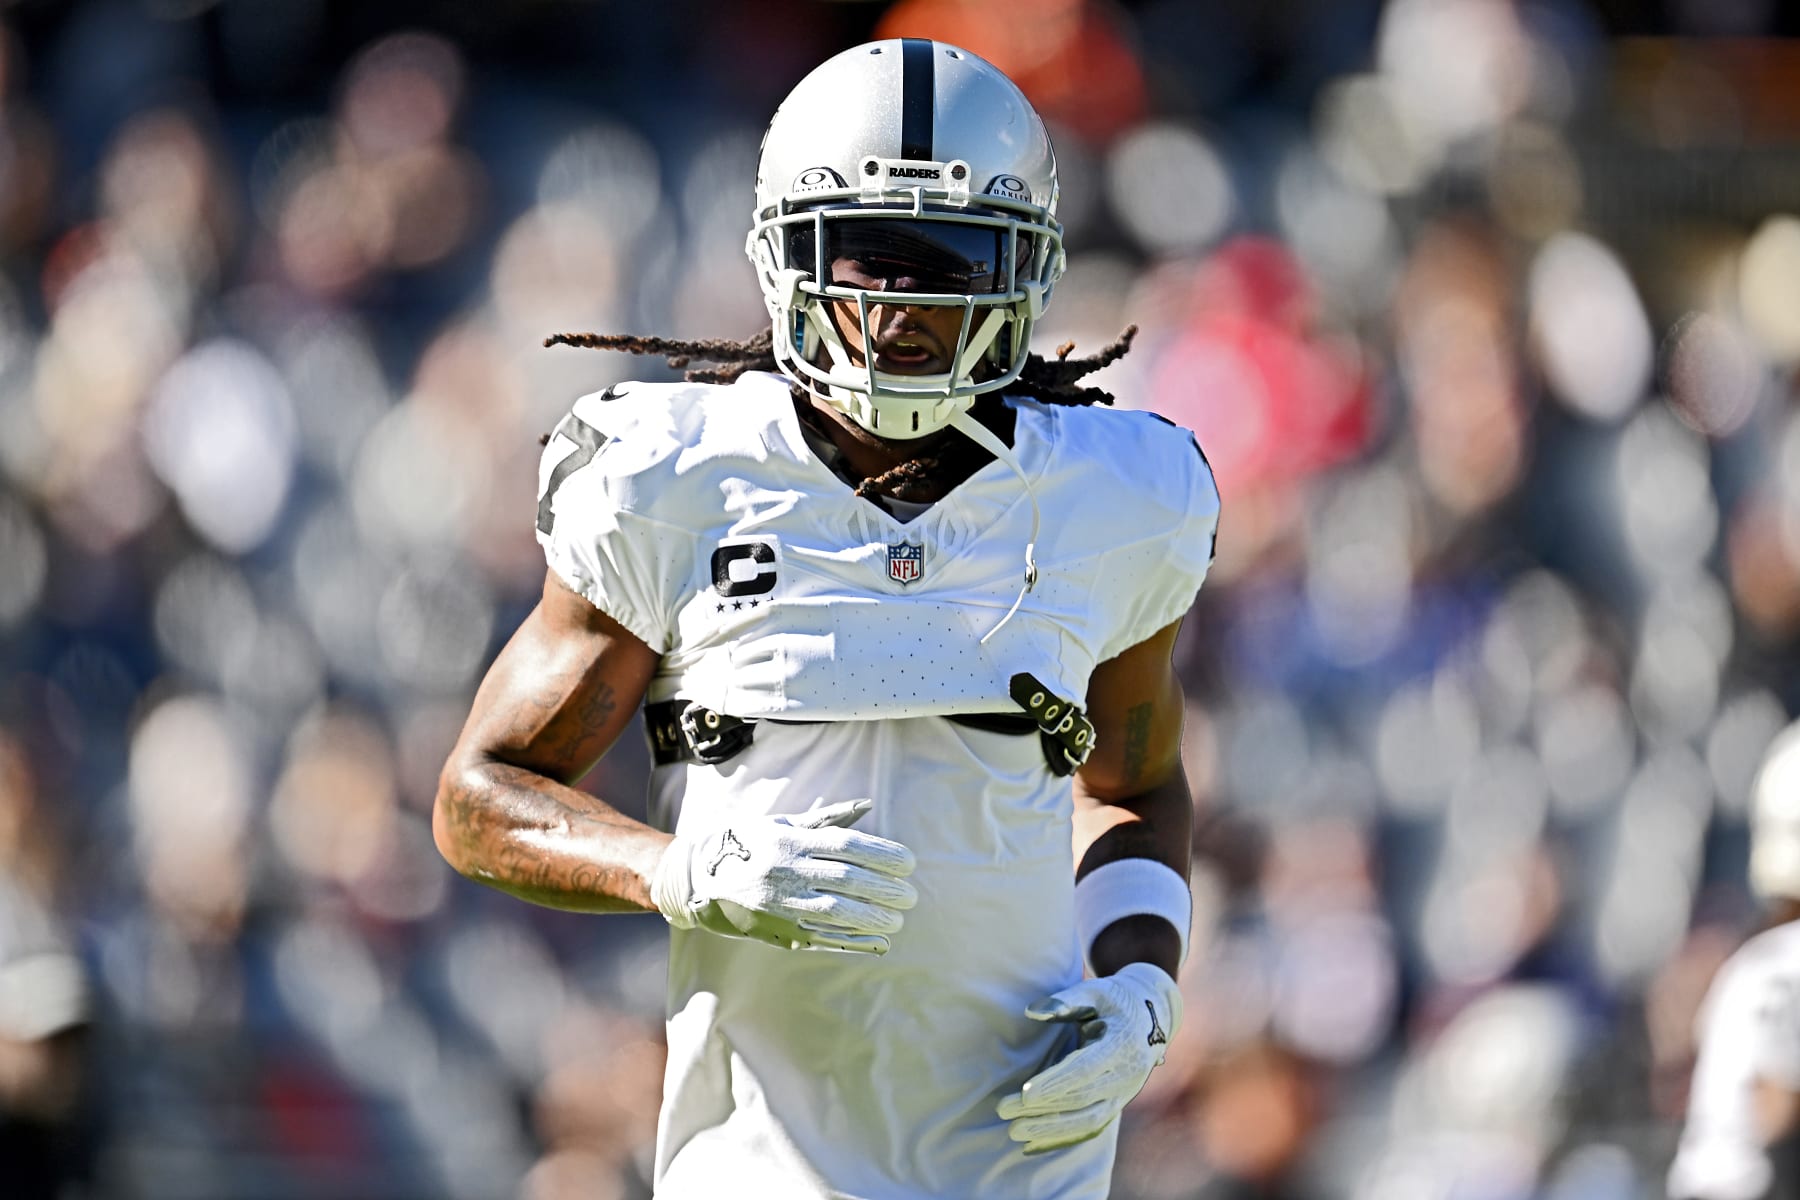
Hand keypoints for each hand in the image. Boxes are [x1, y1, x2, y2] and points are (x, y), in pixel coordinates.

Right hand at [650, 799, 916, 953]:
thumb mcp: (781, 824)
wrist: (694, 878)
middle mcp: (785, 871)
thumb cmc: (745, 844)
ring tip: (897, 920)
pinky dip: (852, 941)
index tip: (909, 863)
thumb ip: (826, 819)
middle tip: (911, 896)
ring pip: (836, 912)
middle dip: (885, 889)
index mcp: (790, 841)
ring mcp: (779, 903)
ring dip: (872, 917)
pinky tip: (877, 941)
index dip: (882, 854)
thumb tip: (867, 806)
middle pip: (847, 880)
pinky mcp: (773, 929)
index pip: (847, 845)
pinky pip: (820, 938)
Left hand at [997, 962, 1180, 1153]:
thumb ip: (1066, 1001)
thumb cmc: (1116, 1000)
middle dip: (1042, 1107)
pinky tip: (1033, 1144)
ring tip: (1014, 1131)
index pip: (1085, 1070)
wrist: (1154, 1015)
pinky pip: (1091, 1128)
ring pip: (1088, 1120)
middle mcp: (1127, 1075)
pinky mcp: (1117, 1104)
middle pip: (1082, 1099)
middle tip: (1004, 1108)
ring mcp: (1124, 1093)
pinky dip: (1062, 1138)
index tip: (1025, 1093)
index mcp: (1121, 1044)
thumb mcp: (1095, 991)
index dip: (1056, 1083)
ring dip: (1050, 1129)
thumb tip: (1032, 1012)